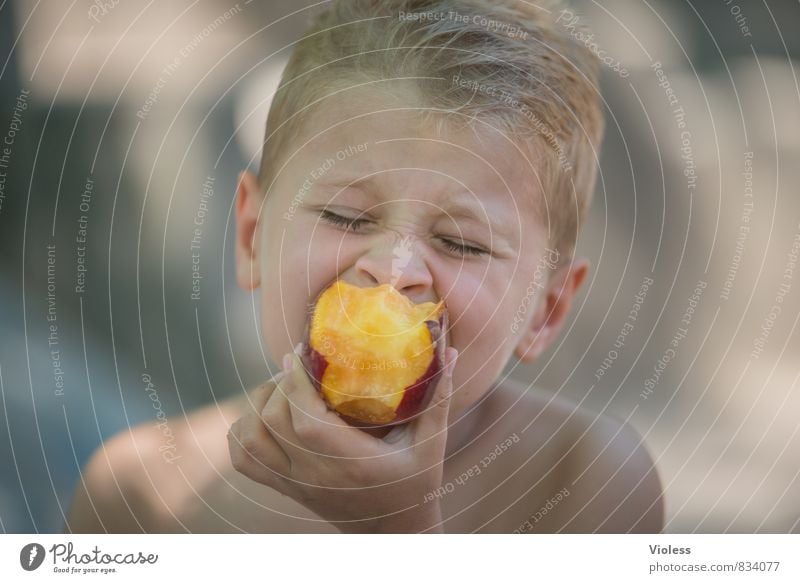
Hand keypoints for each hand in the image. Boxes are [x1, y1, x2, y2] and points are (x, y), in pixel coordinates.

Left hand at [228, 343, 458, 532]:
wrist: (393, 532)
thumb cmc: (415, 483)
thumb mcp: (432, 443)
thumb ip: (440, 398)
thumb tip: (448, 349)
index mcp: (351, 462)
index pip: (306, 421)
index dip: (295, 382)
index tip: (300, 353)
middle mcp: (316, 475)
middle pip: (273, 422)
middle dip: (279, 384)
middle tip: (298, 365)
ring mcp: (295, 484)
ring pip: (251, 439)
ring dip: (259, 404)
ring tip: (282, 387)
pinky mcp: (284, 488)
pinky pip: (244, 459)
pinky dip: (243, 431)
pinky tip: (266, 414)